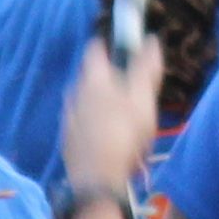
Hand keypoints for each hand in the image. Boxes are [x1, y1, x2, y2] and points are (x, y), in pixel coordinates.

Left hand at [59, 32, 156, 210]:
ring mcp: (68, 118)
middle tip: (129, 90)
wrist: (97, 178)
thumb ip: (146, 68)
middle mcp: (75, 93)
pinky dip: (95, 127)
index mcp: (94, 78)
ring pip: (86, 102)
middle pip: (91, 77)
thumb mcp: (143, 98)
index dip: (108, 46)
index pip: (96, 49)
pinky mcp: (67, 140)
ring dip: (102, 105)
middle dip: (109, 80)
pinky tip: (110, 141)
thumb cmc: (124, 133)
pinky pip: (83, 125)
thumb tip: (151, 40)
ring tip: (122, 120)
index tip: (121, 50)